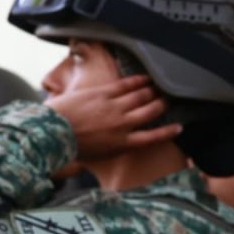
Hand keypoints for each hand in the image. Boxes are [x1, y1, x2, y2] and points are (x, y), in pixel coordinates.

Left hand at [45, 75, 181, 157]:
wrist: (53, 132)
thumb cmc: (72, 148)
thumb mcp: (98, 156)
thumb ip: (113, 148)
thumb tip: (119, 145)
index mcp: (122, 143)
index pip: (152, 137)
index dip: (168, 132)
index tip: (179, 127)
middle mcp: (123, 125)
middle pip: (150, 113)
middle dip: (162, 106)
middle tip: (169, 101)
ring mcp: (114, 108)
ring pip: (140, 97)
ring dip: (152, 91)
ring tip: (160, 88)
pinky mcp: (103, 94)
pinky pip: (125, 85)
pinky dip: (138, 81)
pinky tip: (146, 78)